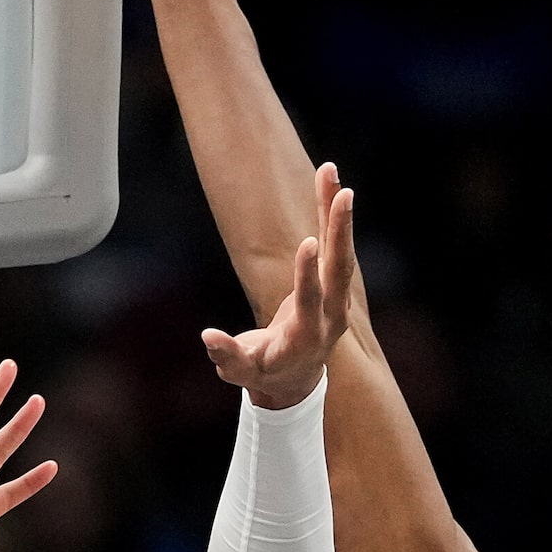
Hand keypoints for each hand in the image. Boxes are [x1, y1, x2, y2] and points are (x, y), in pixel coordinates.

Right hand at [203, 163, 356, 408]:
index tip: (307, 243)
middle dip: (340, 231)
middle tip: (343, 193)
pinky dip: (329, 212)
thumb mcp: (240, 372)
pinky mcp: (331, 281)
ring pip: (340, 250)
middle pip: (339, 270)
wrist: (295, 381)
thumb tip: (208, 336)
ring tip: (329, 171)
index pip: (311, 302)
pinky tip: (328, 179)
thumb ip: (227, 356)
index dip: (308, 276)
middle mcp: (330, 315)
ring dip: (336, 211)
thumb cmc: (262, 375)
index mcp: (307, 337)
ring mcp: (335, 297)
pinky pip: (333, 243)